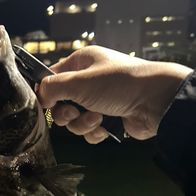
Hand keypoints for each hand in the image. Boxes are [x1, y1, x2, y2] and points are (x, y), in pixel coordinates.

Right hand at [37, 46, 191, 142]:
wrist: (155, 101)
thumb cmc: (119, 83)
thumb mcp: (80, 81)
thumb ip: (53, 87)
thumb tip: (40, 96)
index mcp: (81, 63)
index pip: (52, 77)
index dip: (46, 92)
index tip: (45, 104)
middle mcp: (88, 81)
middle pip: (61, 103)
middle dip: (66, 114)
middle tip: (75, 113)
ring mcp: (98, 101)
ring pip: (74, 120)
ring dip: (82, 124)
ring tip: (97, 118)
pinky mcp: (107, 119)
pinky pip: (89, 131)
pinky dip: (94, 132)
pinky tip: (106, 126)